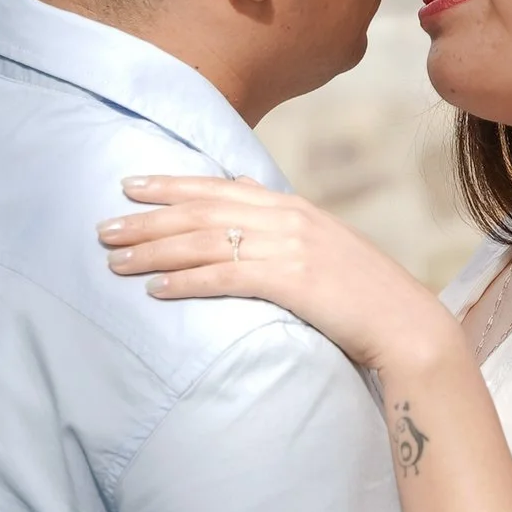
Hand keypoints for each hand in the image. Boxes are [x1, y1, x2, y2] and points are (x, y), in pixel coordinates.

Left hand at [98, 176, 450, 378]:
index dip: (171, 185)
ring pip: (205, 242)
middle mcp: (288, 218)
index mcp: (293, 206)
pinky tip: (155, 289)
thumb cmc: (363, 295)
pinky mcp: (292, 282)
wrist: (407, 326)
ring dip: (154, 251)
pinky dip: (186, 281)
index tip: (131, 185)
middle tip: (103, 227)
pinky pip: (226, 277)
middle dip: (148, 218)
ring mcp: (290, 248)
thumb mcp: (324, 246)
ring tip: (116, 262)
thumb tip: (242, 193)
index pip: (218, 188)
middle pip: (202, 212)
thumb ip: (282, 222)